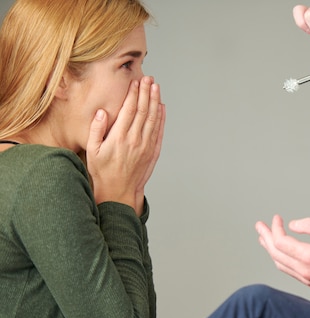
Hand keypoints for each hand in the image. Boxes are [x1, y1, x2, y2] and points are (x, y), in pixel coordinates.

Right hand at [87, 76, 165, 214]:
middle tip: (149, 78)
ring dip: (155, 101)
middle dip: (146, 92)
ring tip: (156, 87)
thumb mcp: (92, 151)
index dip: (134, 94)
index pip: (129, 110)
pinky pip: (159, 131)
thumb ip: (96, 130)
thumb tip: (101, 112)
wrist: (119, 192)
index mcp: (119, 137)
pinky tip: (162, 107)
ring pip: (153, 119)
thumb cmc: (102, 172)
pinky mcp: (153, 152)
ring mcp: (146, 146)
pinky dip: (161, 118)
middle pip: (144, 110)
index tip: (135, 82)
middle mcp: (135, 140)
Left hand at [255, 215, 309, 295]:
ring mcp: (307, 280)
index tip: (277, 218)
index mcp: (308, 257)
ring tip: (265, 239)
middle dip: (265, 238)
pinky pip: (290, 271)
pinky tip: (283, 253)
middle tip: (259, 226)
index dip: (274, 228)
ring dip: (271, 250)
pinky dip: (282, 259)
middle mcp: (304, 271)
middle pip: (275, 254)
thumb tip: (293, 226)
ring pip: (281, 265)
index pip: (280, 242)